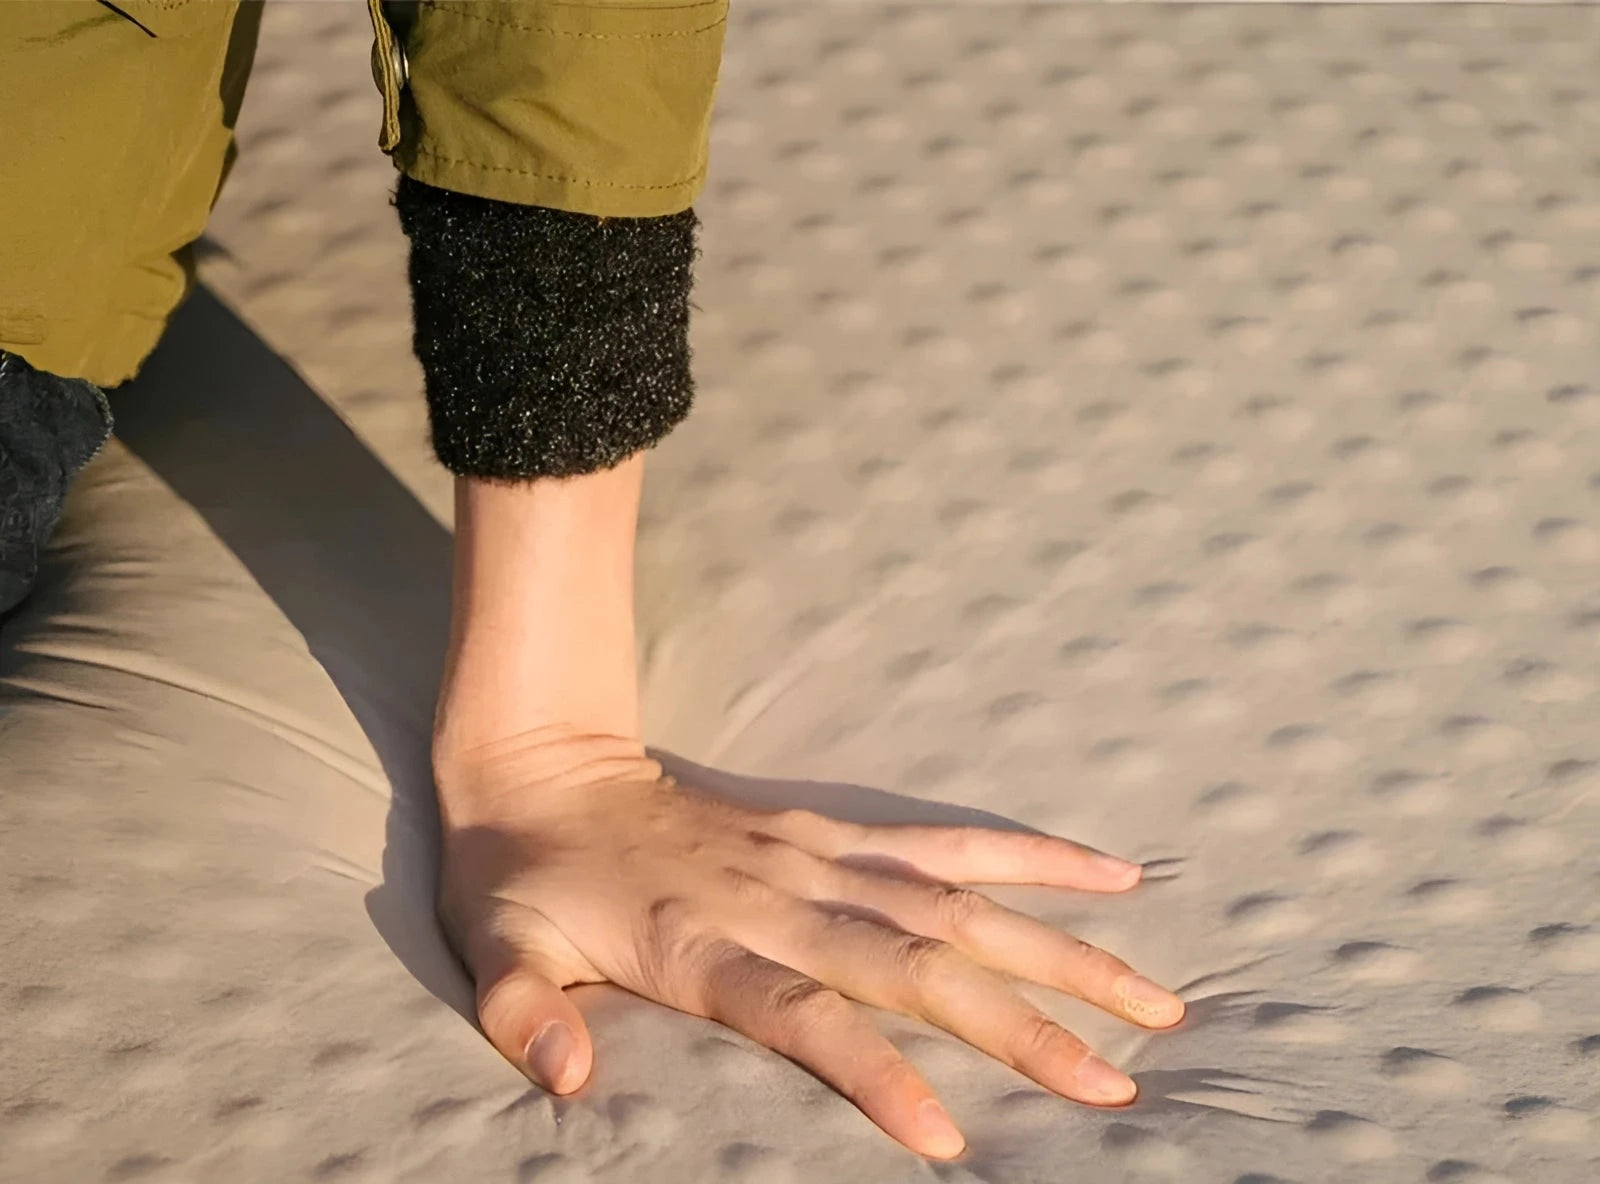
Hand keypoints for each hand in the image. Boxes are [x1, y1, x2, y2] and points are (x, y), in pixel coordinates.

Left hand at [435, 726, 1184, 1158]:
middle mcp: (782, 899)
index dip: (873, 1073)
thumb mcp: (492, 950)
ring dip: (1058, 950)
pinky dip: (1030, 859)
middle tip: (1117, 1086)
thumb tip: (566, 1079)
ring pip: (959, 906)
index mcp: (703, 946)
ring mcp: (820, 858)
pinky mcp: (837, 830)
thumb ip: (524, 1013)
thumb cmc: (520, 879)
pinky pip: (947, 845)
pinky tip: (1110, 876)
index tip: (946, 1138)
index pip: (805, 1015)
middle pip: (918, 965)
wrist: (544, 768)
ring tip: (1152, 999)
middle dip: (1021, 1025)